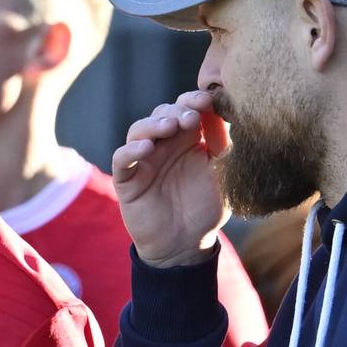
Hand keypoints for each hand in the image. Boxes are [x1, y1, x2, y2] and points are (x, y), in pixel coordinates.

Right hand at [112, 89, 231, 267]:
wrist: (185, 246)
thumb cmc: (205, 208)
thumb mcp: (222, 174)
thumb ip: (223, 145)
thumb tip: (223, 113)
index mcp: (188, 139)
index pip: (187, 108)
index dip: (194, 100)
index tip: (207, 100)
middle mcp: (164, 144)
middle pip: (162, 113)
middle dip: (176, 111)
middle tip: (191, 117)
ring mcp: (143, 159)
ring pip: (139, 130)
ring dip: (153, 124)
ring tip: (170, 127)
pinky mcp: (127, 179)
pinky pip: (122, 158)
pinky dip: (132, 150)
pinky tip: (147, 148)